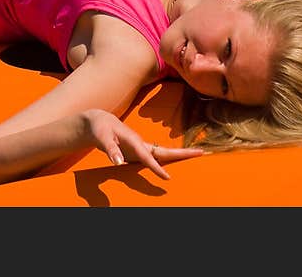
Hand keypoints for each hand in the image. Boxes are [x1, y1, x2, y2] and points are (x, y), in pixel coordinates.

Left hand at [80, 109, 203, 179]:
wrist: (100, 122)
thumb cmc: (100, 129)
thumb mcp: (101, 138)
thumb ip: (110, 150)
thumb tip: (118, 163)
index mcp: (134, 140)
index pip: (148, 156)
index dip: (157, 168)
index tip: (167, 179)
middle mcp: (141, 143)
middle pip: (165, 151)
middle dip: (183, 153)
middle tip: (202, 152)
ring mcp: (142, 148)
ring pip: (164, 154)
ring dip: (180, 156)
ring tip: (199, 155)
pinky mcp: (140, 152)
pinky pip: (157, 158)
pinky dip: (169, 161)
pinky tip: (178, 167)